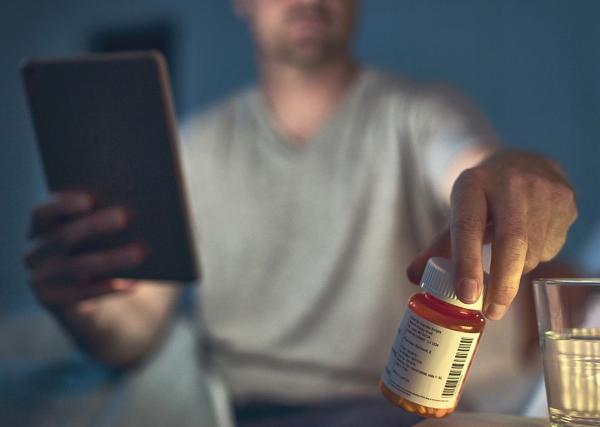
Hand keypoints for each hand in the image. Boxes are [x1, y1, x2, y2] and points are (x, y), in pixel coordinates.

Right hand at [24, 191, 145, 310]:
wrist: (101, 305)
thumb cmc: (107, 252)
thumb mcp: (104, 235)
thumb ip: (110, 216)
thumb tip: (144, 199)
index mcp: (42, 227)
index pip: (43, 212)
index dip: (62, 205)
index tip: (89, 200)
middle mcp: (35, 252)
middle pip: (62, 237)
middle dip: (94, 226)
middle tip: (124, 217)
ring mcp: (40, 280)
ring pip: (77, 267)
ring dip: (110, 259)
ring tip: (139, 253)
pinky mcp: (55, 304)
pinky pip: (83, 296)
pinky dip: (109, 288)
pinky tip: (134, 284)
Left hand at [407, 150, 577, 319]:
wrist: (525, 163)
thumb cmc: (485, 195)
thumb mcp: (459, 211)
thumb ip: (438, 246)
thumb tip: (414, 277)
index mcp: (473, 183)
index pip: (468, 226)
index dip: (467, 262)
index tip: (466, 295)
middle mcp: (511, 182)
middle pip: (511, 241)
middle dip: (503, 283)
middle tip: (492, 312)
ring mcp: (543, 189)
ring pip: (532, 251)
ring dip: (518, 272)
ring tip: (507, 265)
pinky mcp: (566, 201)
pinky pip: (552, 246)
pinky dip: (537, 258)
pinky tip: (529, 244)